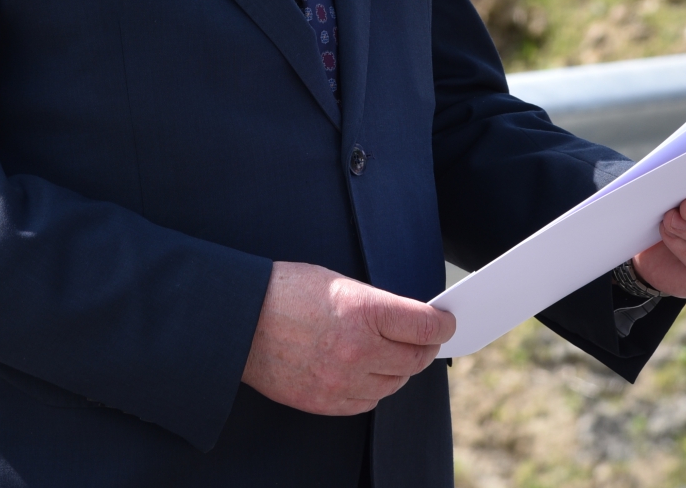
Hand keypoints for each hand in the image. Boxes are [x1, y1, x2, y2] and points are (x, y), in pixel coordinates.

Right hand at [240, 260, 454, 415]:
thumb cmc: (285, 291)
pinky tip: (366, 372)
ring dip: (399, 369)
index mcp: (362, 311)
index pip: (425, 325)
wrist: (238, 319)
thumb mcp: (337, 283)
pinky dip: (373, 388)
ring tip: (391, 354)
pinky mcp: (324, 402)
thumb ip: (376, 305)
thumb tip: (409, 321)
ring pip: (394, 384)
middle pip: (416, 359)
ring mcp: (341, 380)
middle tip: (426, 339)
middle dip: (426, 347)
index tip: (447, 322)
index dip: (442, 324)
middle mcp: (357, 350)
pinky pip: (367, 402)